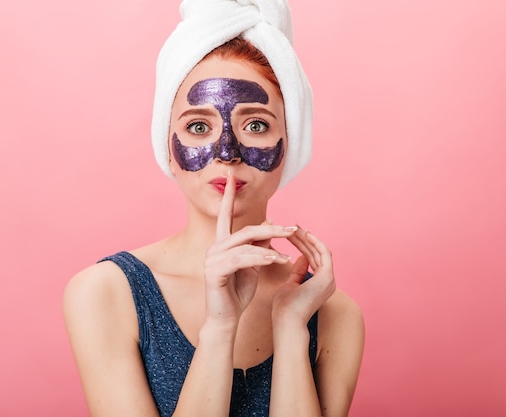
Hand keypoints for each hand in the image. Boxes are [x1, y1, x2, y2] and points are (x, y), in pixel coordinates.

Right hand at [203, 172, 296, 327]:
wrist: (225, 319)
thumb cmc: (237, 293)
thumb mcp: (252, 266)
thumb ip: (259, 246)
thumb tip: (270, 226)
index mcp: (222, 244)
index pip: (225, 216)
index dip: (229, 197)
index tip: (232, 178)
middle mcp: (214, 248)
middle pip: (245, 230)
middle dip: (271, 228)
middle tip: (293, 228)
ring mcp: (212, 259)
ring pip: (245, 244)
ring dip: (270, 247)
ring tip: (289, 253)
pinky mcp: (214, 271)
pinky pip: (242, 259)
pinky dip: (261, 258)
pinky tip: (276, 260)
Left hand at [272, 228, 336, 326]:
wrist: (286, 322)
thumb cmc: (285, 309)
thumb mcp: (291, 285)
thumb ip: (298, 272)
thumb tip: (300, 258)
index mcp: (320, 284)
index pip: (313, 258)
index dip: (302, 245)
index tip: (290, 234)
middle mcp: (328, 281)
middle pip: (316, 253)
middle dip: (304, 239)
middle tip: (292, 226)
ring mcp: (329, 279)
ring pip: (320, 251)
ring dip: (308, 238)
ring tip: (295, 227)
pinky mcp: (327, 277)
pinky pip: (324, 253)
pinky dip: (315, 243)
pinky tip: (304, 234)